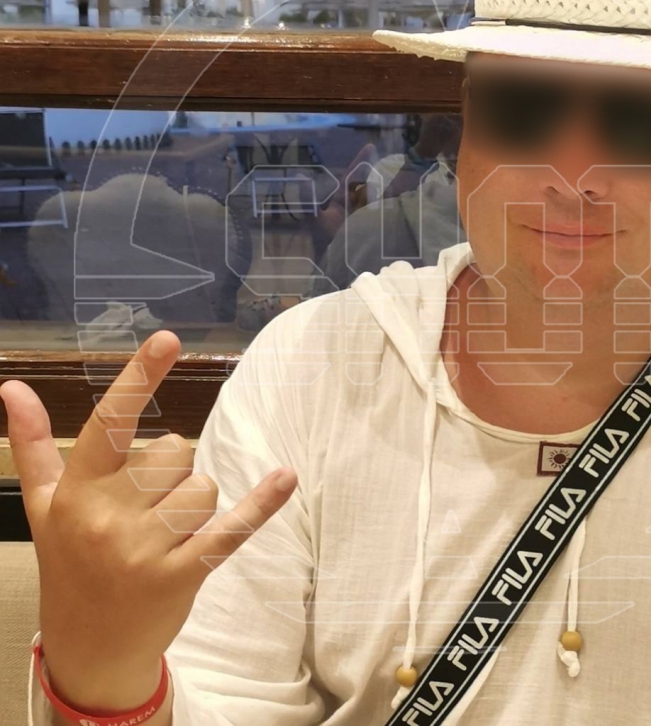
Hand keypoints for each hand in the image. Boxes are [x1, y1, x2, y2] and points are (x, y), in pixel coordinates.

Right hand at [2, 330, 297, 711]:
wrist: (90, 647)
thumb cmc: (69, 563)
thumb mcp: (45, 506)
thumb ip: (34, 445)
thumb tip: (12, 387)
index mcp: (78, 493)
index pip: (110, 424)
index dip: (139, 378)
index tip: (167, 339)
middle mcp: (110, 518)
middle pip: (175, 451)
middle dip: (170, 471)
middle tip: (144, 508)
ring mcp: (147, 549)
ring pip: (203, 485)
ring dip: (194, 502)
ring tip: (163, 533)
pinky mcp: (185, 573)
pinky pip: (232, 527)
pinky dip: (261, 503)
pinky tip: (286, 477)